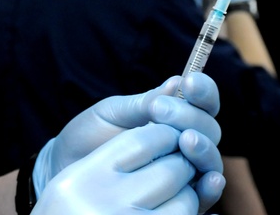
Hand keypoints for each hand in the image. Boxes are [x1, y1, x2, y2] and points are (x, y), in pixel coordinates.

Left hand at [33, 74, 223, 211]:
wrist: (69, 166)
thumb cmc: (91, 136)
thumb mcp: (114, 113)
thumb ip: (145, 102)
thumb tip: (178, 82)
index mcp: (173, 115)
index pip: (201, 101)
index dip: (203, 90)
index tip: (189, 82)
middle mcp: (184, 141)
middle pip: (209, 129)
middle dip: (192, 117)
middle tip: (160, 111)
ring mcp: (183, 170)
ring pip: (210, 160)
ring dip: (203, 148)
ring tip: (185, 141)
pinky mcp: (178, 198)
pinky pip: (203, 195)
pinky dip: (210, 187)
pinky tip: (207, 180)